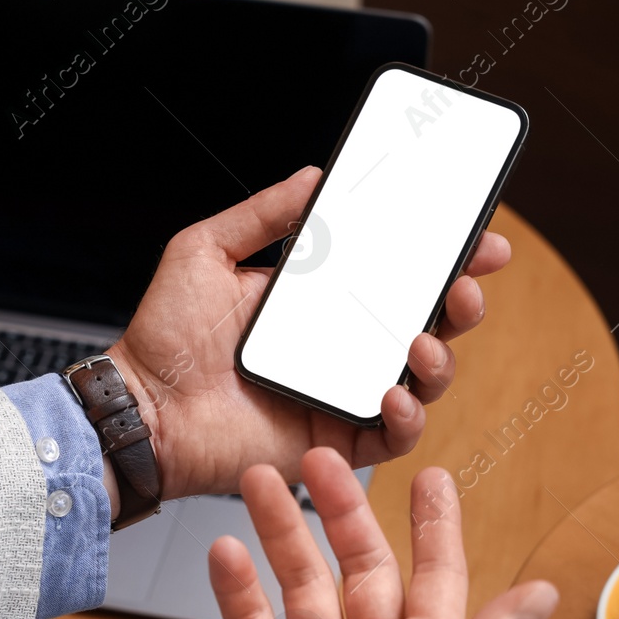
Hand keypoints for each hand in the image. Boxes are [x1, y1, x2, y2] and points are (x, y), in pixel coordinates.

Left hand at [105, 167, 510, 498]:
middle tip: (465, 283)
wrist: (140, 409)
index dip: (444, 256)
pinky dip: (405, 416)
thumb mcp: (205, 252)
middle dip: (461, 302)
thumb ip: (262, 214)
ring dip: (441, 357)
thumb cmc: (165, 339)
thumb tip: (315, 175)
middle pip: (426, 324)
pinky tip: (393, 392)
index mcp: (320, 302)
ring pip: (422, 380)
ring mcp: (341, 396)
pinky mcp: (334, 443)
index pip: (397, 275)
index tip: (477, 236)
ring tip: (423, 338)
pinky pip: (391, 436)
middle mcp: (340, 348)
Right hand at [190, 447, 557, 618]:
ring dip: (281, 529)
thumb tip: (543, 598)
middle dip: (341, 508)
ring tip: (258, 483)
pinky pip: (250, 615)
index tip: (431, 478)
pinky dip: (237, 582)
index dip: (436, 526)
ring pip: (299, 578)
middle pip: (358, 564)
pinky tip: (226, 549)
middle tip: (318, 460)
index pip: (435, 577)